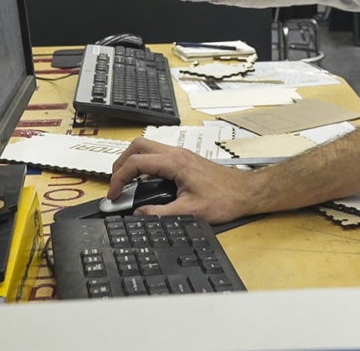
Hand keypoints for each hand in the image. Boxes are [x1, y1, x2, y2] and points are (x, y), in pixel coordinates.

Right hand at [108, 137, 253, 222]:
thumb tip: (138, 214)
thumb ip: (160, 214)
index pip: (136, 163)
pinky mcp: (185, 160)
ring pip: (147, 148)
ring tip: (126, 182)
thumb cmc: (224, 199)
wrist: (246, 192)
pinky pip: (158, 155)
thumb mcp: (190, 212)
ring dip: (133, 162)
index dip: (118, 178)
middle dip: (121, 162)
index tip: (113, 194)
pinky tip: (146, 183)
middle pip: (138, 146)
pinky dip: (145, 165)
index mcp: (175, 163)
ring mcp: (181, 155)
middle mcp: (177, 153)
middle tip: (116, 183)